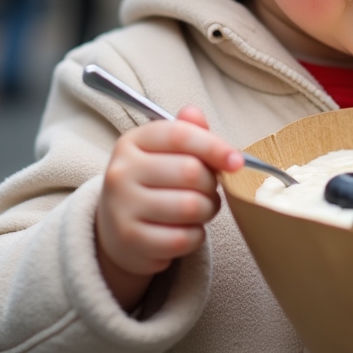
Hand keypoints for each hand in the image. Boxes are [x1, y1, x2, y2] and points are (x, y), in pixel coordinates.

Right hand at [95, 106, 242, 309]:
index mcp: (131, 143)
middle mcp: (121, 172)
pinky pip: (184, 237)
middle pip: (190, 171)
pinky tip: (187, 230)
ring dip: (207, 210)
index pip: (179, 135)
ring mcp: (122, 208)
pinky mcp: (130, 240)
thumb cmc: (153, 184)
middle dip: (212, 184)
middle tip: (209, 190)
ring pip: (190, 206)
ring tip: (200, 209)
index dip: (215, 146)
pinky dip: (196, 235)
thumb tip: (194, 112)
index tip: (237, 161)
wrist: (116, 230)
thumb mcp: (163, 152)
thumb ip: (185, 132)